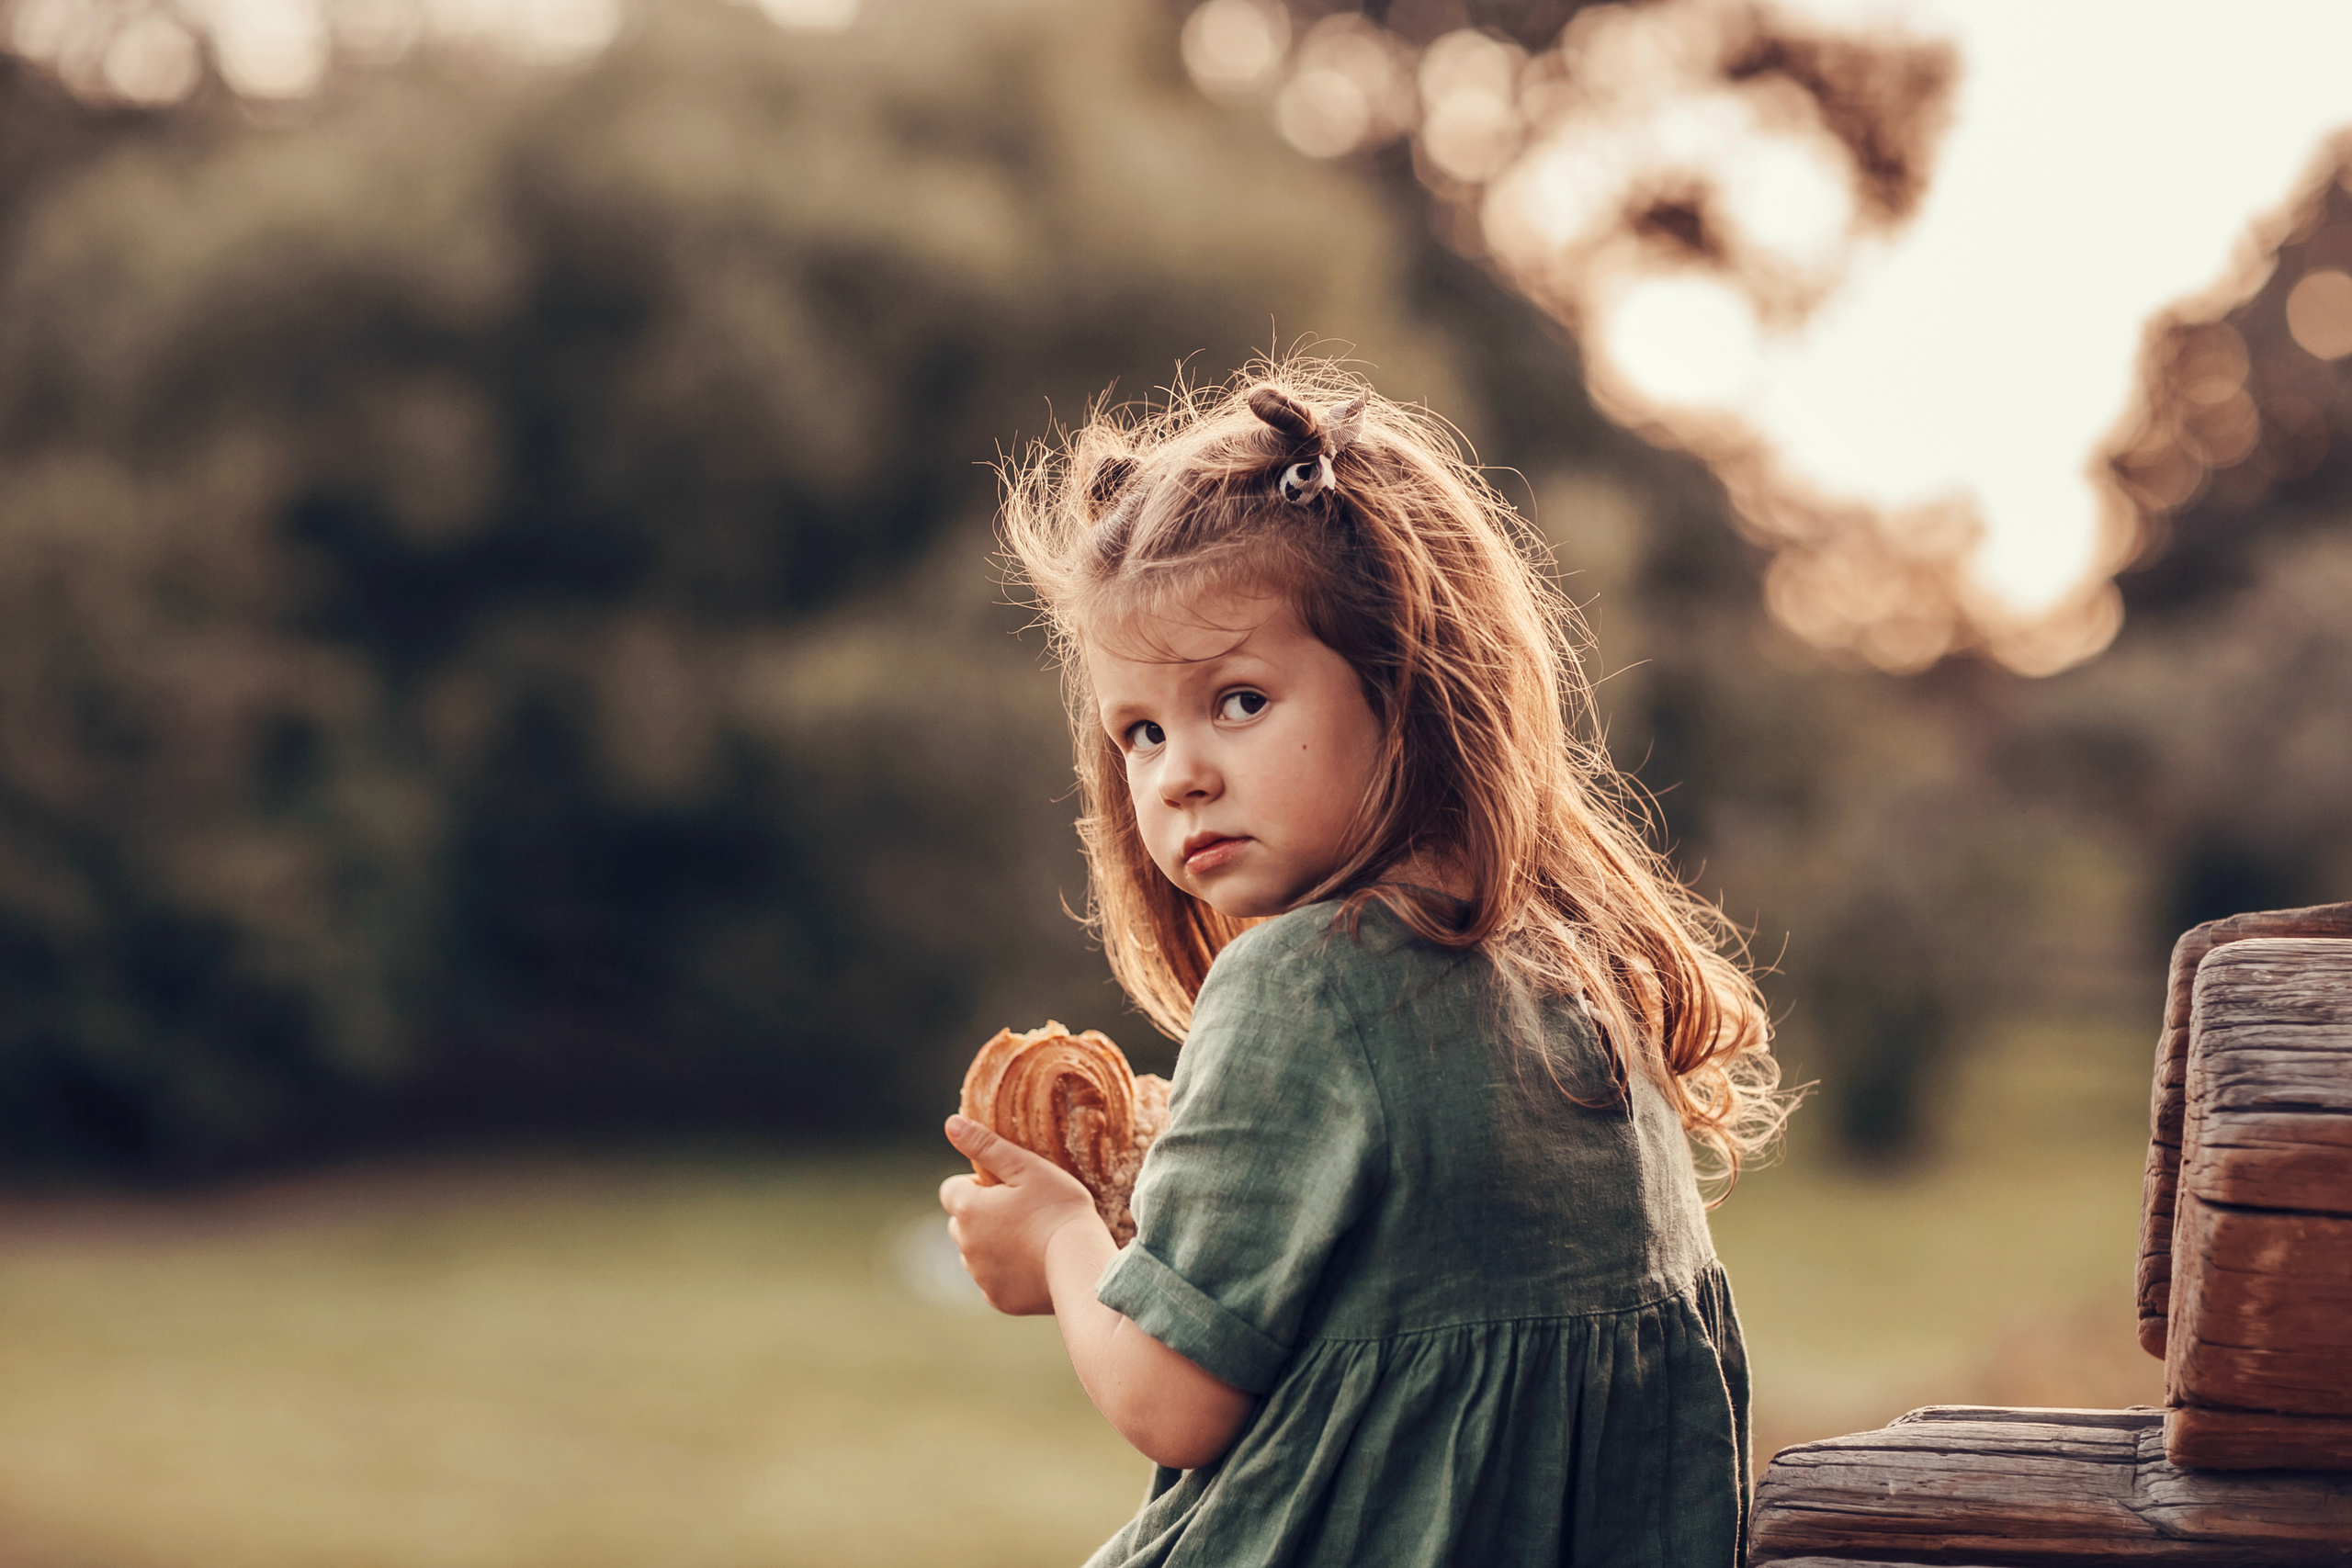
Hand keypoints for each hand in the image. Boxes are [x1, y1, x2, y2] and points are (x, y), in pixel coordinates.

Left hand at [939, 1114, 1107, 1314]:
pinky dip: (1005, 1271)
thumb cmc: (1058, 1209)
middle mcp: (965, 1245)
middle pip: (961, 1222)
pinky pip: (991, 1280)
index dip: (978, 1185)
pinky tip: (1034, 1263)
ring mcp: (980, 1275)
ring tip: (1031, 1237)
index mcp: (968, 1209)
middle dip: (983, 1214)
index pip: (952, 1190)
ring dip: (992, 1243)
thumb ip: (985, 1145)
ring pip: (975, 1252)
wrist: (1081, 1265)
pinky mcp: (997, 1299)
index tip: (1008, 1188)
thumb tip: (951, 1124)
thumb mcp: (1026, 1167)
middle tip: (1023, 1211)